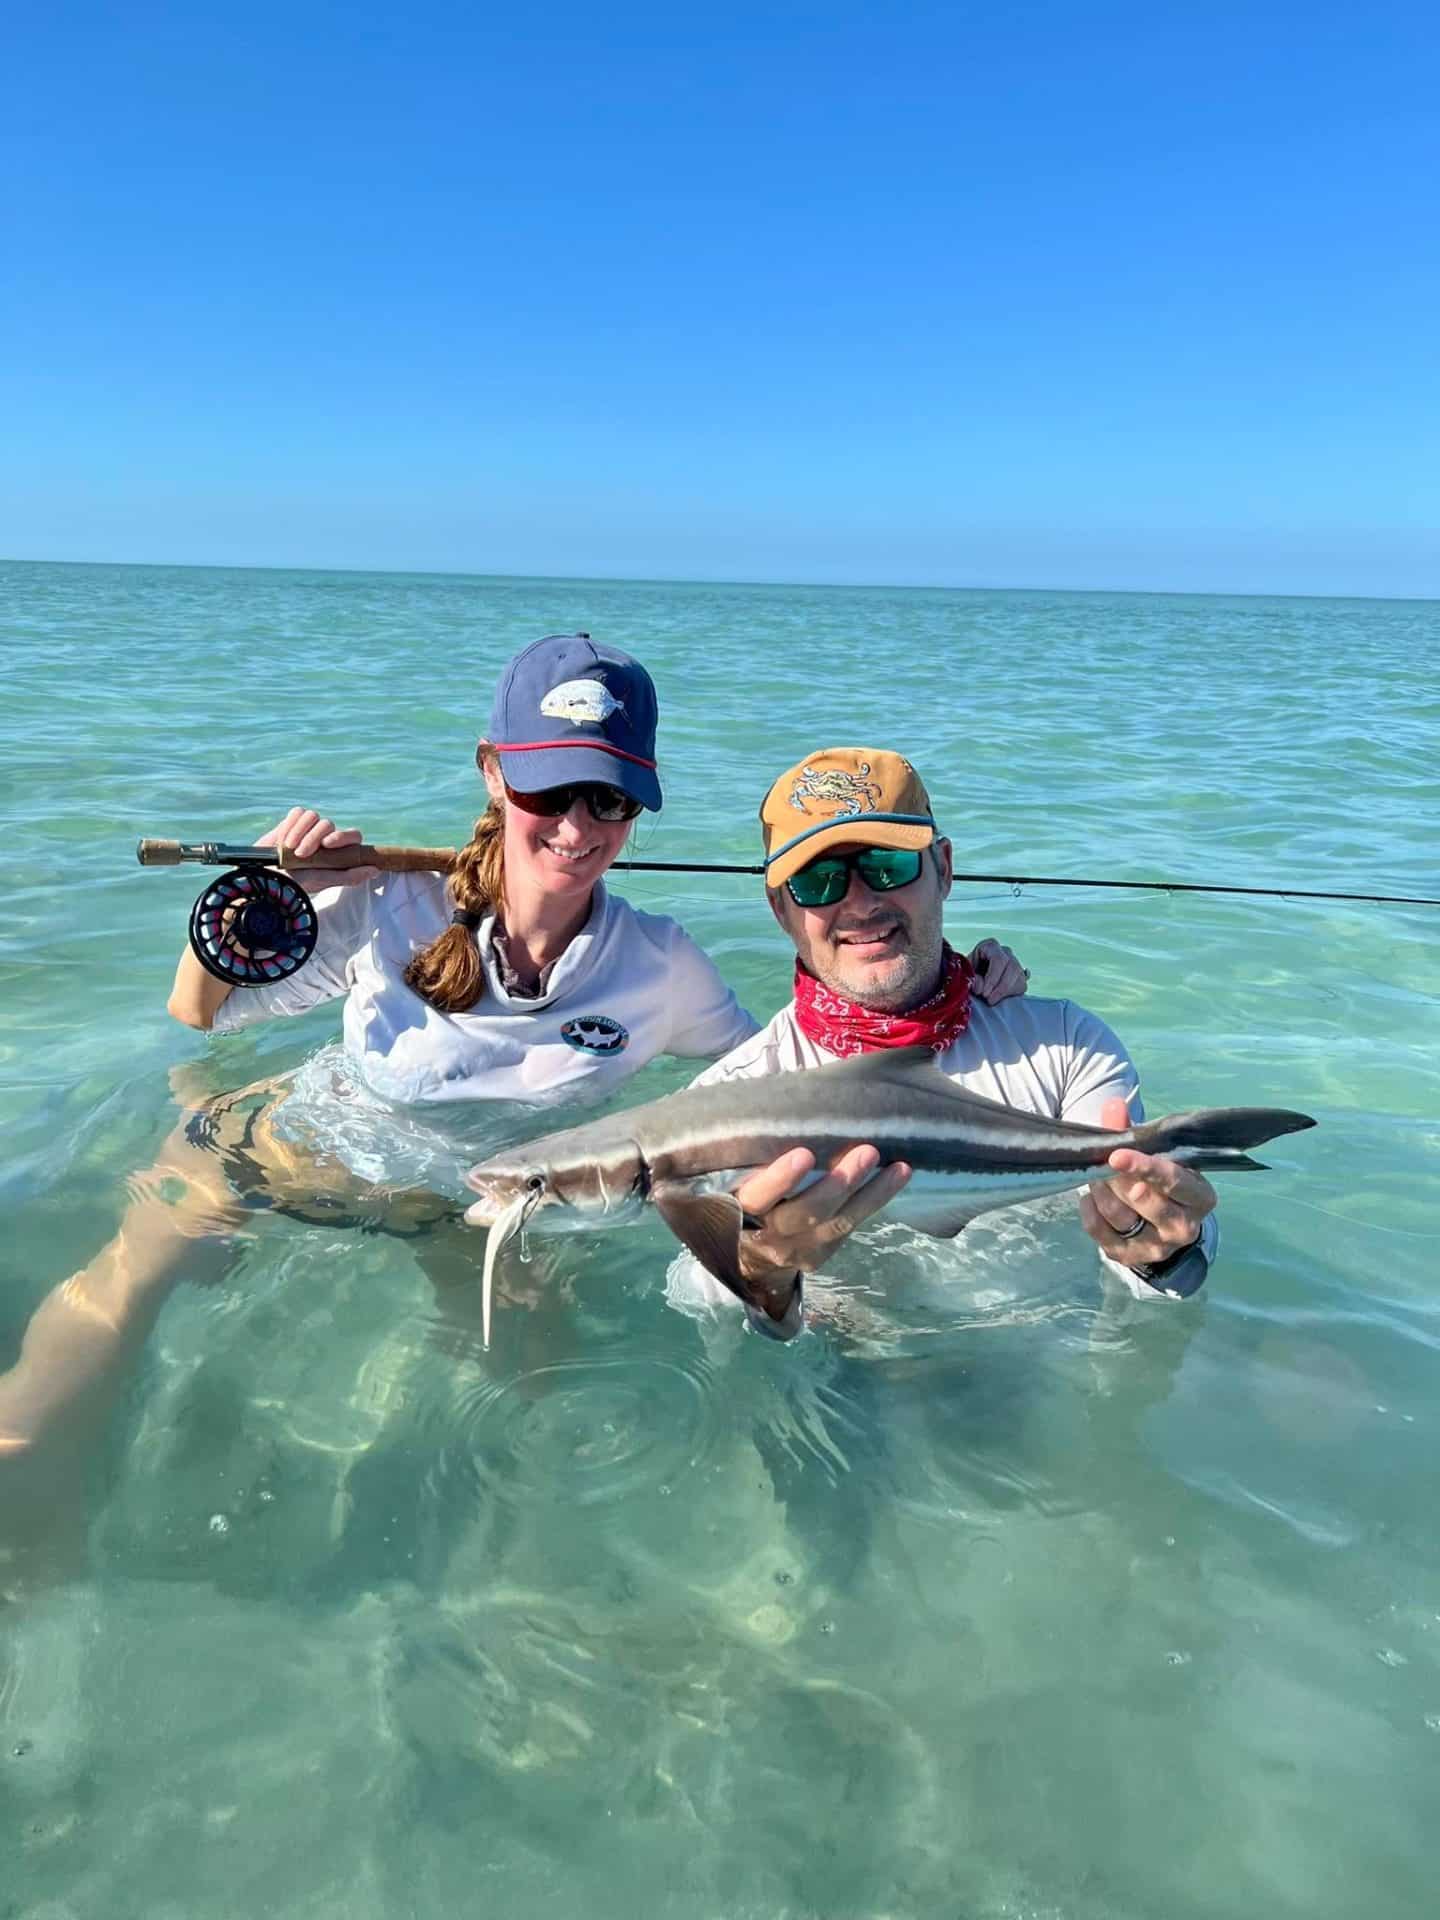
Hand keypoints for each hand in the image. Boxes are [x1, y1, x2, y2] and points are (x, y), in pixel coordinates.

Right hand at [258, 807, 376, 885]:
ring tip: (288, 849)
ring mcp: (310, 828)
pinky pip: (297, 812)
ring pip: (313, 816)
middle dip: (313, 837)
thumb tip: (376, 869)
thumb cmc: (297, 883)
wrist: (267, 878)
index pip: (353, 835)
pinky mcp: (293, 821)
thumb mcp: (323, 881)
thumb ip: (350, 876)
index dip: (343, 836)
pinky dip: (289, 825)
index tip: (327, 845)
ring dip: (299, 832)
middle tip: (300, 855)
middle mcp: (326, 837)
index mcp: (339, 852)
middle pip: (328, 824)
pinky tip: (282, 841)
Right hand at [731, 1145, 911, 1285]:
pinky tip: (897, 1177)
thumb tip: (775, 1100)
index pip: (758, 1197)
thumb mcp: (734, 1179)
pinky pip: (851, 1227)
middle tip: (868, 1152)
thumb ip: (750, 1156)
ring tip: (899, 1168)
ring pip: (839, 1222)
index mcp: (740, 1209)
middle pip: (808, 1212)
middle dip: (839, 1183)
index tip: (805, 1154)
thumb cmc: (743, 1194)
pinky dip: (875, 1201)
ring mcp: (798, 1248)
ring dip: (872, 1194)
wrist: (746, 1253)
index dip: (780, 1179)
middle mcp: (770, 1233)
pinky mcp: (820, 1254)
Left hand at [969, 939, 1027, 1004]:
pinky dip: (1011, 994)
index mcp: (990, 946)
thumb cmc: (968, 974)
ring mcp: (1015, 962)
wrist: (973, 980)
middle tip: (989, 1000)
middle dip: (1000, 987)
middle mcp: (1005, 951)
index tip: (984, 993)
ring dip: (1005, 992)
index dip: (992, 978)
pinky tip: (999, 998)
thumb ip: (972, 979)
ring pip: (1019, 976)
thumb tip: (980, 987)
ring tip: (991, 1001)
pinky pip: (1021, 985)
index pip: (998, 959)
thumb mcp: (966, 974)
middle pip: (1012, 967)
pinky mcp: (1020, 975)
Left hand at [1078, 1096, 1215, 1269]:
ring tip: (1097, 1174)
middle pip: (1144, 1200)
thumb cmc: (1163, 1180)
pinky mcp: (1132, 1258)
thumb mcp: (1158, 1154)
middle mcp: (1185, 1227)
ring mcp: (1159, 1247)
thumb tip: (1114, 1105)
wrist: (1164, 1225)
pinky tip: (1091, 1197)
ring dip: (1101, 1189)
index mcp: (1200, 1197)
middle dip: (1117, 1177)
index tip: (1116, 1154)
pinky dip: (1089, 1209)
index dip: (1144, 1167)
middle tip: (1104, 1161)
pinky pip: (1100, 1232)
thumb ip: (1135, 1131)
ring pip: (1120, 1215)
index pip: (1174, 1181)